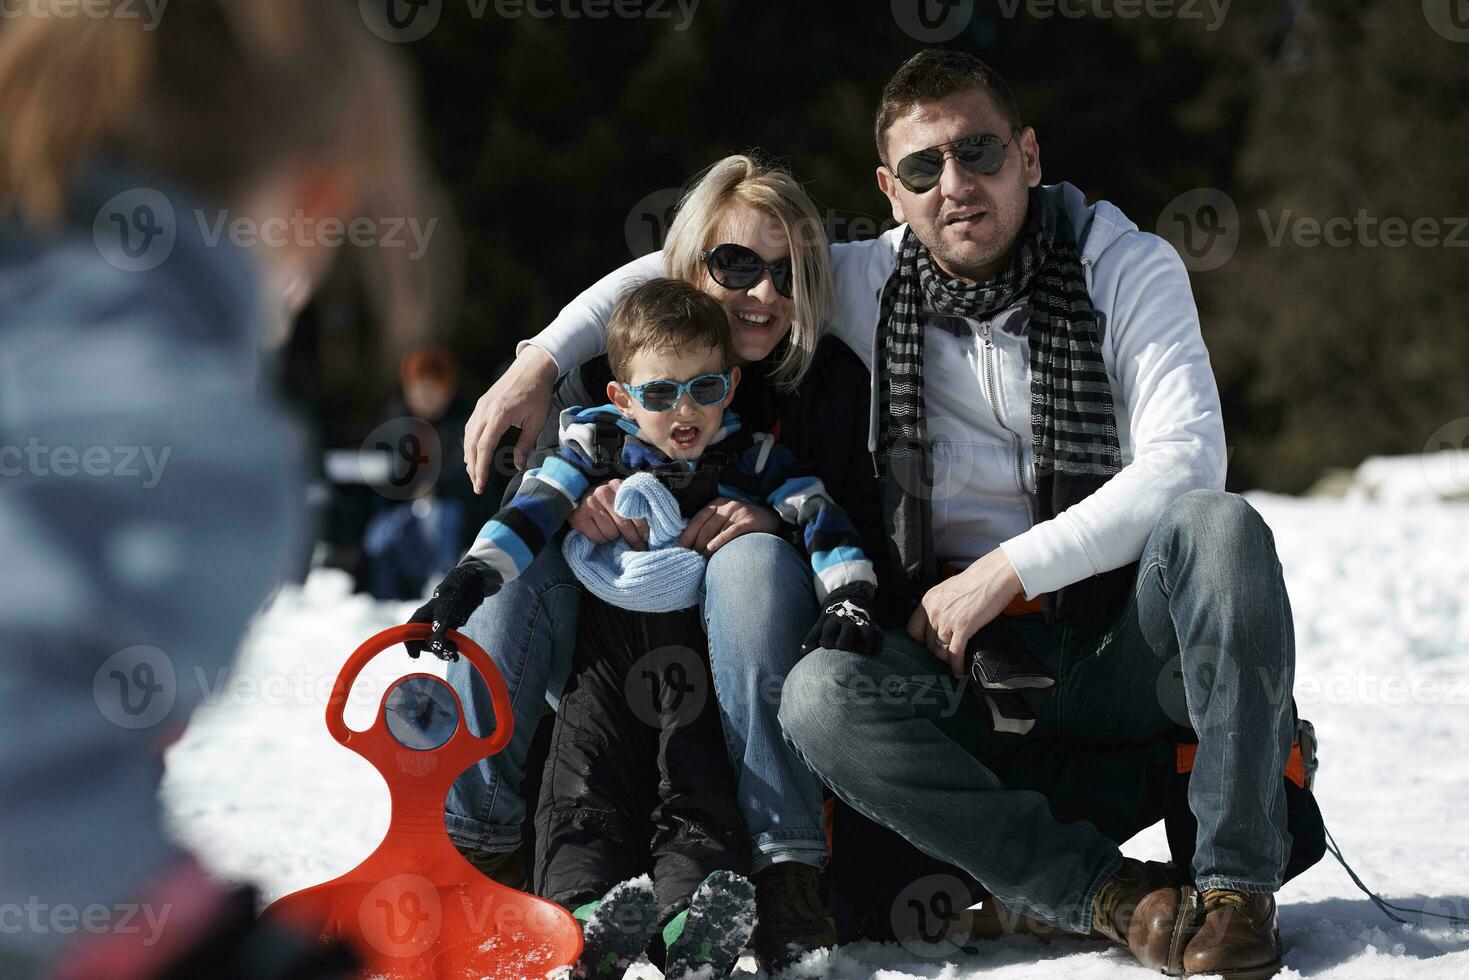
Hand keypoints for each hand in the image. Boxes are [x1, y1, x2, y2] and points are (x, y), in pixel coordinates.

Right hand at [406, 562, 499, 660]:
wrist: (470, 587)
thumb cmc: (453, 596)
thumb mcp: (445, 612)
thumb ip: (439, 628)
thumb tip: (435, 646)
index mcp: (420, 617)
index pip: (408, 634)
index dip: (410, 646)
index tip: (416, 655)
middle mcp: (426, 624)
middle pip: (423, 644)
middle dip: (434, 649)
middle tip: (449, 648)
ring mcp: (437, 628)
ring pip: (435, 647)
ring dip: (443, 653)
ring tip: (454, 655)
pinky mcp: (448, 631)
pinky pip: (444, 646)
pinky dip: (449, 651)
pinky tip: (455, 656)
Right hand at [464, 345, 558, 493]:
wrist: (533, 367)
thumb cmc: (538, 393)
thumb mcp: (536, 421)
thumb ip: (526, 444)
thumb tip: (519, 466)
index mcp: (499, 415)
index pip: (485, 447)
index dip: (481, 468)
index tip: (481, 485)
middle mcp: (485, 411)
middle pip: (472, 445)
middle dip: (473, 467)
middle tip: (477, 486)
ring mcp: (481, 407)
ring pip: (468, 436)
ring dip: (470, 457)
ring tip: (474, 474)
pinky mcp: (481, 405)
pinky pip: (470, 427)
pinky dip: (470, 443)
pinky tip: (472, 454)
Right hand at [568, 479, 648, 548]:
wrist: (576, 497)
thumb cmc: (606, 502)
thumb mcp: (620, 498)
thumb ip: (634, 506)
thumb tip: (651, 530)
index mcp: (617, 485)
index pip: (635, 511)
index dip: (643, 528)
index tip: (647, 538)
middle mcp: (603, 492)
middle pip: (624, 524)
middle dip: (633, 538)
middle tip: (639, 547)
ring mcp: (589, 504)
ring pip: (611, 532)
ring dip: (614, 537)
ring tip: (613, 533)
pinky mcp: (579, 517)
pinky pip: (598, 537)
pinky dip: (602, 539)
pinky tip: (601, 533)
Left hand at [678, 498, 779, 554]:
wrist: (771, 519)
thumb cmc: (744, 523)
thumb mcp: (726, 519)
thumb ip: (712, 526)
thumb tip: (691, 545)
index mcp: (717, 504)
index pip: (697, 519)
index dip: (687, 535)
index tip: (679, 548)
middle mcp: (726, 505)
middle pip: (704, 527)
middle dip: (695, 545)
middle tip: (689, 559)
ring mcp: (738, 512)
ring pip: (715, 530)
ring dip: (704, 547)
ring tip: (699, 560)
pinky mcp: (748, 520)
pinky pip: (730, 531)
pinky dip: (720, 540)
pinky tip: (712, 549)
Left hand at [801, 583, 883, 655]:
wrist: (850, 595)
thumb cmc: (833, 616)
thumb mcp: (821, 623)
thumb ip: (812, 637)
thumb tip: (802, 652)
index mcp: (833, 621)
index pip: (828, 638)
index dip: (827, 643)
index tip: (828, 644)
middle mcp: (848, 621)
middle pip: (847, 637)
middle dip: (844, 644)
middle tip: (844, 647)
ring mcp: (862, 622)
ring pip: (866, 635)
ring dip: (864, 646)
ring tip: (861, 651)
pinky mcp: (874, 624)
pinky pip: (879, 636)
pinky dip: (877, 645)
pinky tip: (873, 651)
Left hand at [907, 548, 1022, 676]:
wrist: (995, 575)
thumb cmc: (976, 581)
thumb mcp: (948, 590)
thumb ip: (940, 606)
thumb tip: (940, 622)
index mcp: (928, 600)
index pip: (913, 629)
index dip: (921, 641)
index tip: (930, 646)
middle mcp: (934, 611)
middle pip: (928, 643)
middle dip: (936, 652)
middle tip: (946, 657)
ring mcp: (947, 620)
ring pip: (939, 650)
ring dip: (947, 660)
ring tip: (953, 664)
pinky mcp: (963, 627)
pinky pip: (954, 653)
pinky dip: (956, 665)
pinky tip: (960, 671)